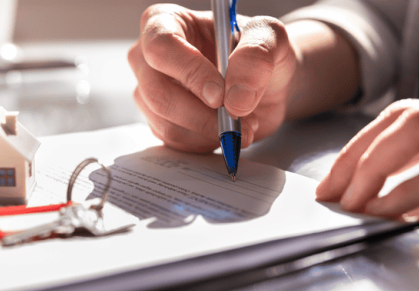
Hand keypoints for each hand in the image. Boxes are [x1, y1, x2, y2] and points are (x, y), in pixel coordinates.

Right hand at [128, 4, 295, 151]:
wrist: (263, 84)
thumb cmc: (258, 52)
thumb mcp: (270, 37)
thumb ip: (256, 55)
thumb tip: (234, 97)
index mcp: (166, 21)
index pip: (162, 46)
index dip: (190, 73)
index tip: (220, 95)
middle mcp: (148, 56)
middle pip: (157, 92)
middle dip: (201, 114)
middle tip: (236, 119)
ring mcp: (149, 91)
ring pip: (166, 122)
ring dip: (210, 130)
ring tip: (242, 122)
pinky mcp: (158, 121)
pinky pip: (175, 140)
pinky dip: (206, 141)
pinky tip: (226, 128)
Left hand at [316, 98, 418, 217]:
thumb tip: (379, 202)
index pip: (405, 118)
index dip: (362, 147)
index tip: (332, 181)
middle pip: (402, 117)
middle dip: (355, 153)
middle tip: (326, 191)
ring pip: (416, 128)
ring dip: (370, 166)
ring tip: (348, 202)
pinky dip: (403, 193)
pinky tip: (380, 211)